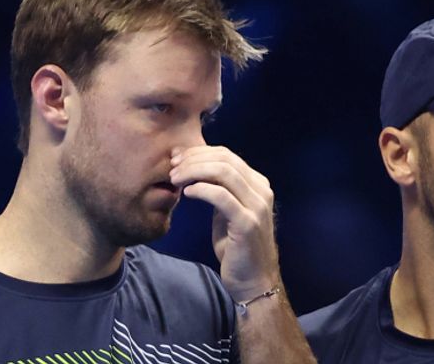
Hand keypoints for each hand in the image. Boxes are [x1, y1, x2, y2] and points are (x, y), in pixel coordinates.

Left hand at [170, 146, 279, 301]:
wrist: (253, 280)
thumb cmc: (237, 247)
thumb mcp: (228, 212)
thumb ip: (219, 190)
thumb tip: (193, 168)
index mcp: (258, 185)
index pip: (226, 155)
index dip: (198, 152)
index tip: (176, 159)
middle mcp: (262, 191)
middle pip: (225, 159)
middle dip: (193, 160)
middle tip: (172, 168)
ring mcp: (257, 206)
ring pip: (224, 173)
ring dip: (194, 172)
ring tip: (175, 179)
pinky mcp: (248, 223)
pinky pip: (221, 196)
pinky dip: (201, 190)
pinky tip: (187, 193)